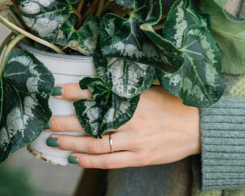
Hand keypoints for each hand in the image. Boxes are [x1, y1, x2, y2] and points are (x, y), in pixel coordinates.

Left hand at [47, 84, 200, 167]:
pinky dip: (89, 161)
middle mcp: (133, 118)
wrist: (199, 127)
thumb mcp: (150, 89)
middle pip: (91, 121)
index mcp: (135, 96)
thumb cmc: (173, 104)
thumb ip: (126, 88)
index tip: (56, 90)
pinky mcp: (140, 157)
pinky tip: (74, 159)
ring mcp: (136, 140)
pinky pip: (109, 161)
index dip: (75, 92)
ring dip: (71, 143)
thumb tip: (97, 82)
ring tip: (53, 141)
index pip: (98, 93)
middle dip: (64, 122)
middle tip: (45, 121)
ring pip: (95, 144)